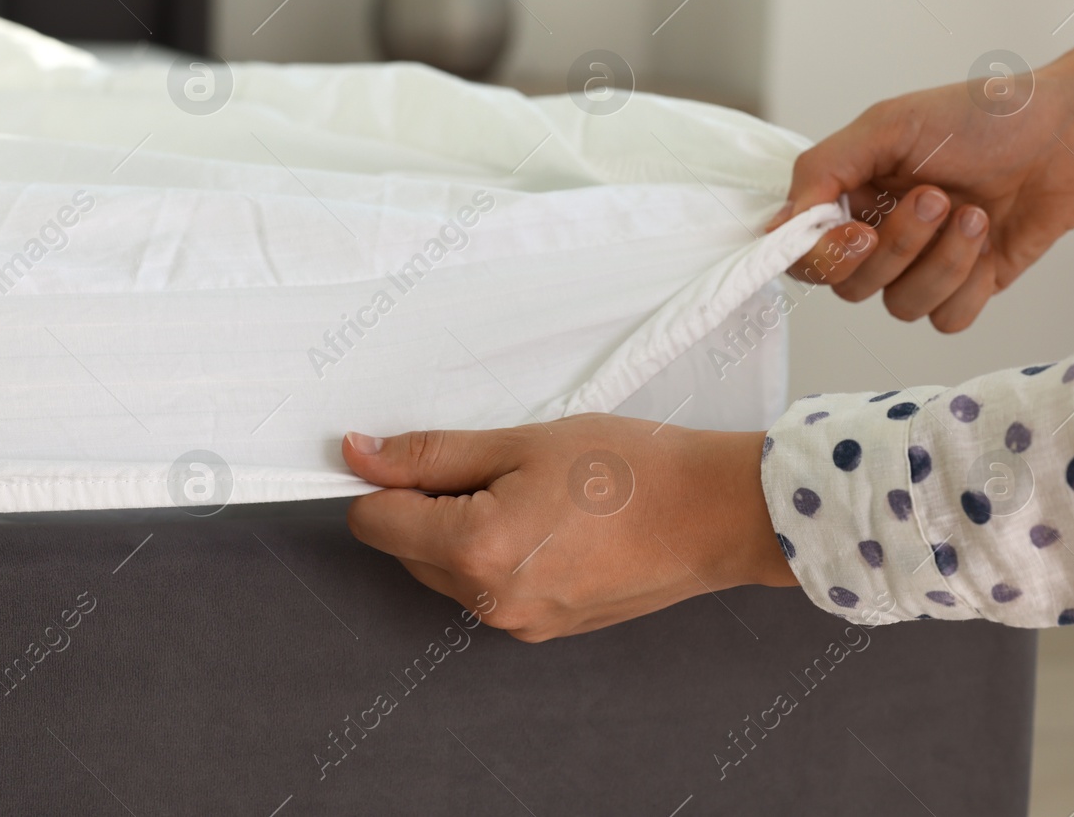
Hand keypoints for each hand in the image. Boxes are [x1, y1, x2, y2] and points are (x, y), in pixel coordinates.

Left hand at [342, 414, 795, 642]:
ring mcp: (520, 624)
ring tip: (534, 495)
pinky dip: (499, 557)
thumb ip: (430, 454)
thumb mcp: (519, 443)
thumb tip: (360, 455)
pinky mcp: (545, 630)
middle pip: (408, 550)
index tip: (409, 454)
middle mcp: (491, 602)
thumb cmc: (629, 469)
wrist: (714, 513)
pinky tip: (550, 525)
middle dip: (430, 506)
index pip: (375, 522)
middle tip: (497, 467)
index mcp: (475, 551)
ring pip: (448, 572)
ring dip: (465, 532)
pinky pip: (490, 591)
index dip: (383, 480)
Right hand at [770, 0, 1073, 331]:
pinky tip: (991, 240)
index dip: (823, 256)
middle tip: (936, 197)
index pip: (802, 253)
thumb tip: (775, 228)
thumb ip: (822, 171)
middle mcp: (876, 235)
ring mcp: (920, 266)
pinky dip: (969, 283)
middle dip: (898, 247)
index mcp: (847, 196)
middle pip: (849, 285)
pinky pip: (945, 319)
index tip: (859, 231)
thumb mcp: (888, 125)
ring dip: (942, 261)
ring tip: (975, 213)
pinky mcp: (965, 287)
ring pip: (899, 305)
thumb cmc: (982, 118)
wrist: (1070, 135)